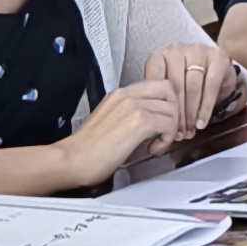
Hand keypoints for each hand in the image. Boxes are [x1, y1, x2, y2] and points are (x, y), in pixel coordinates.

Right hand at [54, 81, 190, 187]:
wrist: (72, 160)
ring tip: (157, 144)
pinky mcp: (138, 122)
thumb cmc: (86, 150)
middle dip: (174, 113)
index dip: (167, 103)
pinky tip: (153, 149)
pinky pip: (168, 124)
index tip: (163, 122)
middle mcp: (126, 95)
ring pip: (171, 108)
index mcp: (119, 94)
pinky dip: (167, 139)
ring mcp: (133, 106)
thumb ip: (130, 116)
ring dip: (170, 129)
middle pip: (169, 90)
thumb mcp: (110, 122)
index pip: (157, 84)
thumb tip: (152, 123)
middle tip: (166, 132)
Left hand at [139, 41, 232, 141]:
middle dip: (176, 114)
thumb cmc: (186, 84)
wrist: (216, 71)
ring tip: (189, 132)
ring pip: (192, 87)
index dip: (158, 104)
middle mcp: (177, 49)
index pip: (155, 79)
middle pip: (174, 85)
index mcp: (159, 56)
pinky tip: (201, 123)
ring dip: (190, 113)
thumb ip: (160, 103)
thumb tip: (154, 135)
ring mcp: (197, 51)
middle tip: (177, 134)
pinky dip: (205, 108)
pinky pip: (210, 86)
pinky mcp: (217, 57)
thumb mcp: (168, 90)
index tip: (160, 125)